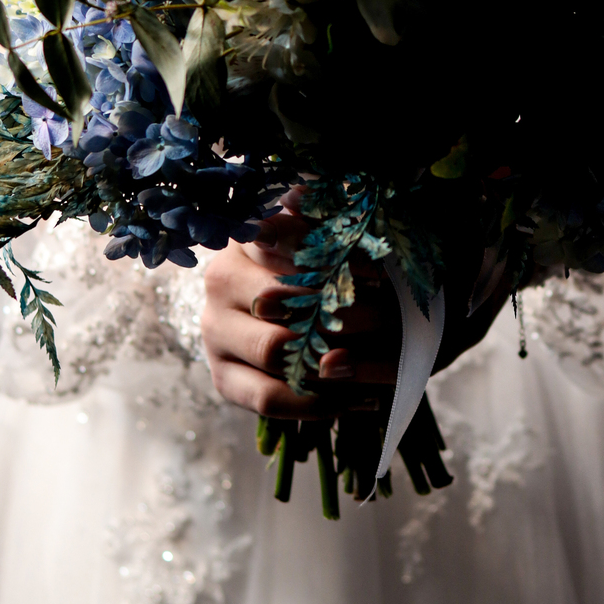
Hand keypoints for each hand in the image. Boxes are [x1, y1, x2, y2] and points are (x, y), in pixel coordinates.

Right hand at [201, 192, 398, 417]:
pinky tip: (360, 398)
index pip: (285, 237)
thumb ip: (326, 220)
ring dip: (334, 360)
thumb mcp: (319, 236)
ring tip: (382, 365)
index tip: (381, 274)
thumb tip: (316, 201)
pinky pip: (269, 398)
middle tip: (388, 320)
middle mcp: (220, 281)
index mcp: (244, 237)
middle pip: (280, 298)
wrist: (270, 314)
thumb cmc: (309, 267)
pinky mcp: (223, 378)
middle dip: (343, 313)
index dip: (335, 255)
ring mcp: (215, 333)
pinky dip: (319, 403)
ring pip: (274, 351)